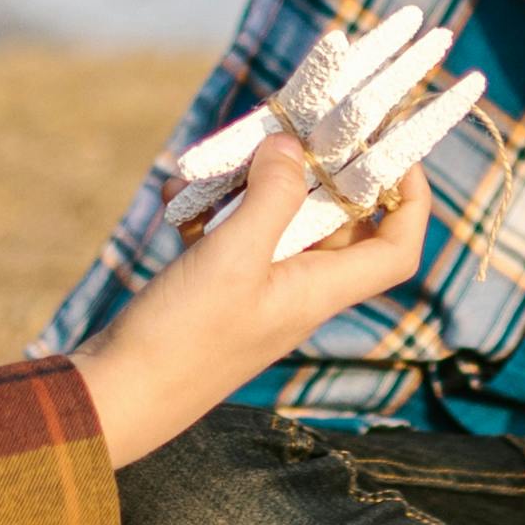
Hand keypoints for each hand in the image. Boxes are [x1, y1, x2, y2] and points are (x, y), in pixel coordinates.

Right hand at [71, 143, 431, 462]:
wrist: (115, 398)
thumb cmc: (181, 340)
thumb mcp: (232, 259)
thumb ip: (270, 198)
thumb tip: (292, 147)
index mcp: (318, 292)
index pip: (396, 249)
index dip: (409, 199)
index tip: (393, 149)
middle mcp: (295, 290)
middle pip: (334, 220)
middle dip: (312, 170)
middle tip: (287, 126)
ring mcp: (254, 290)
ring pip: (275, 219)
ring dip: (250, 182)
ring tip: (217, 156)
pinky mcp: (215, 288)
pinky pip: (229, 234)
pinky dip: (209, 206)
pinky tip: (177, 190)